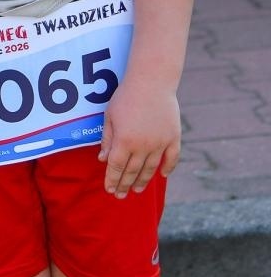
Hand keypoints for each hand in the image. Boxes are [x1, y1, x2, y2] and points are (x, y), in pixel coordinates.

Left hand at [98, 80, 180, 196]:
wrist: (152, 81)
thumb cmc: (126, 96)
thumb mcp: (110, 117)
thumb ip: (108, 140)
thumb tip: (103, 160)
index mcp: (124, 141)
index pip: (116, 167)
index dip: (112, 180)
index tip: (109, 189)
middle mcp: (143, 146)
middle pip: (132, 171)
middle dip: (125, 185)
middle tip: (120, 195)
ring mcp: (160, 143)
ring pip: (151, 168)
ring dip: (143, 181)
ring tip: (137, 190)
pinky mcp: (173, 137)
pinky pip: (172, 158)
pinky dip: (168, 168)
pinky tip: (162, 175)